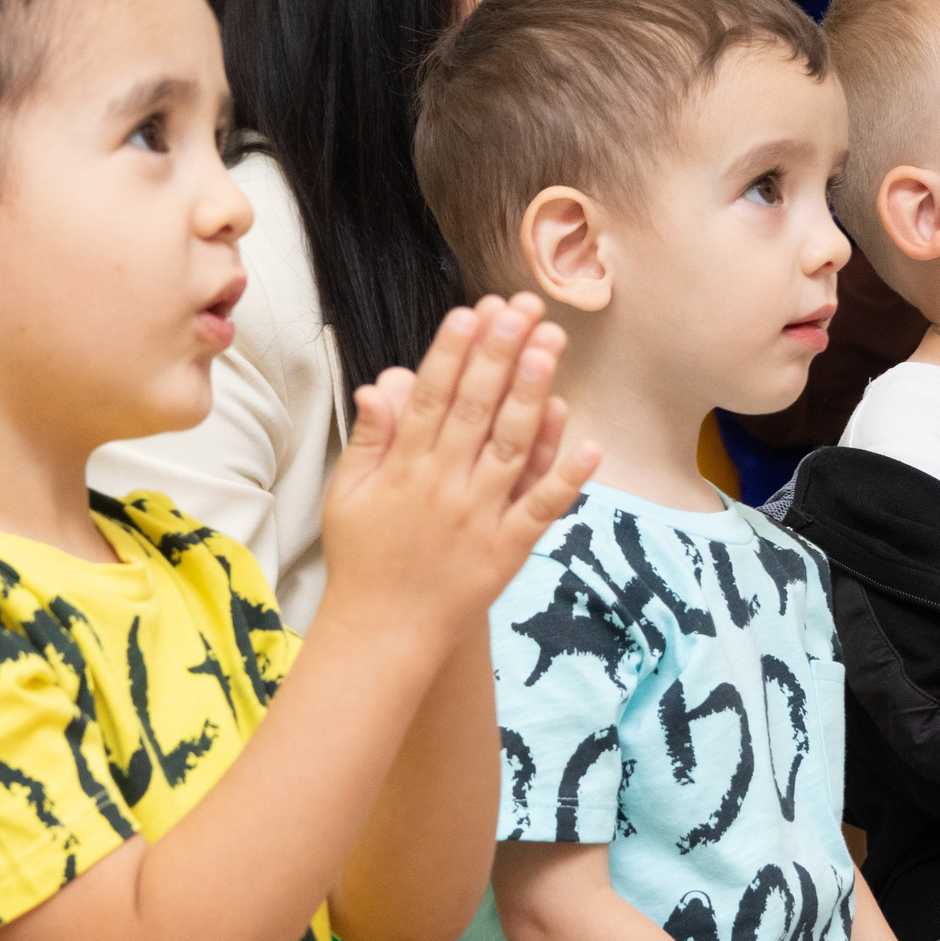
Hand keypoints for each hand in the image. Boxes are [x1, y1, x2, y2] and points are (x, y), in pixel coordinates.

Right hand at [319, 294, 597, 634]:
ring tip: (551, 346)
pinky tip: (589, 442)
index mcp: (403, 469)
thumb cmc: (364, 557)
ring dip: (533, 396)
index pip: (430, 398)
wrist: (383, 633)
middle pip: (476, 410)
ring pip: (511, 448)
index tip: (472, 311)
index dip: (452, 353)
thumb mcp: (349, 494)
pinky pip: (541, 509)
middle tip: (522, 307)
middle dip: (500, 355)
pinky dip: (566, 478)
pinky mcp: (508, 549)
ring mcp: (479, 517)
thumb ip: (370, 439)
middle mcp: (443, 487)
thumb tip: (380, 384)